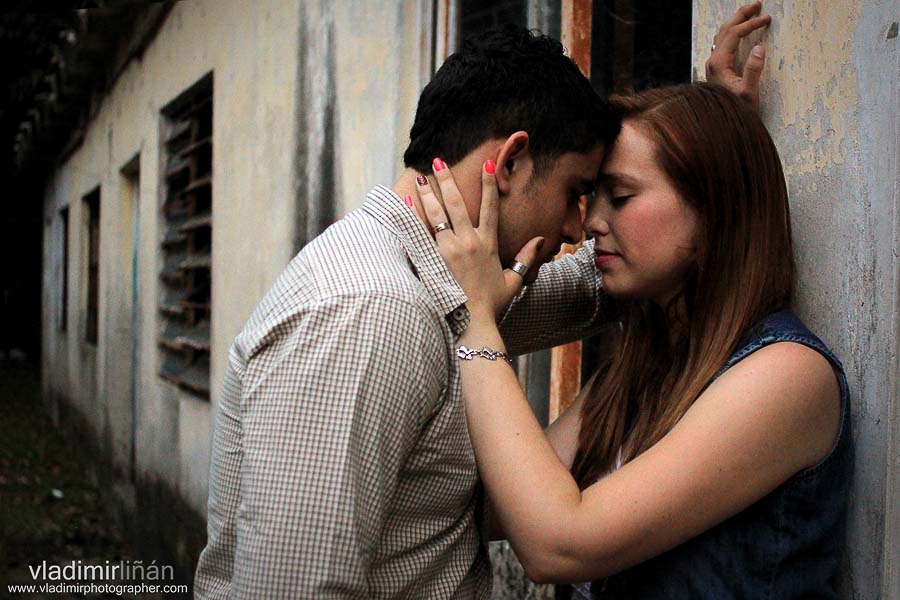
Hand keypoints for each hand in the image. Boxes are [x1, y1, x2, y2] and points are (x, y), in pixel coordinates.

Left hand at [415, 159, 543, 319]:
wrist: (473, 322)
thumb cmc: (492, 304)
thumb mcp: (513, 280)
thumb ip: (526, 257)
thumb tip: (542, 240)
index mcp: (488, 243)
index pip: (491, 206)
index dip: (490, 184)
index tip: (488, 164)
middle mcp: (469, 241)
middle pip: (456, 203)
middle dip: (447, 179)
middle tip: (438, 162)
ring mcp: (450, 250)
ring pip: (437, 215)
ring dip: (427, 194)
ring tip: (419, 179)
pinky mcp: (434, 260)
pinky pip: (422, 234)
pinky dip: (413, 218)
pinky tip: (405, 204)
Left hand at [706, 1, 770, 109]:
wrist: (721, 125)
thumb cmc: (736, 111)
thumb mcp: (748, 93)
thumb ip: (754, 70)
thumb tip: (759, 48)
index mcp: (719, 63)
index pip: (734, 34)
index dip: (751, 23)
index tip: (767, 19)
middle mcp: (713, 61)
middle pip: (725, 30)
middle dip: (741, 15)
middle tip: (758, 4)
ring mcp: (713, 65)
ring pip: (722, 35)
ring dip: (736, 21)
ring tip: (750, 13)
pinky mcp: (716, 69)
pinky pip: (722, 43)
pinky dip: (732, 32)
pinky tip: (739, 31)